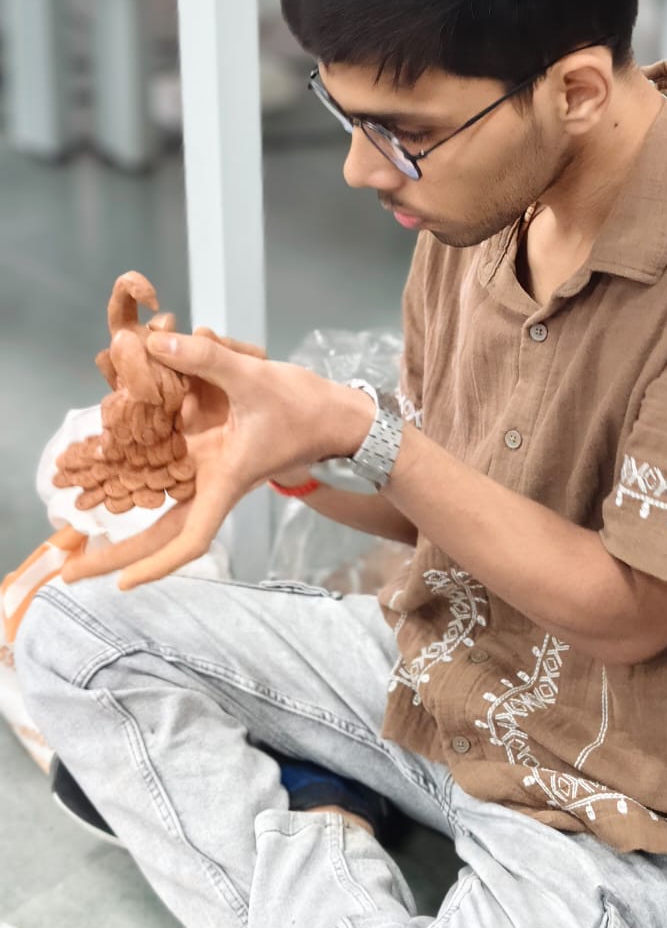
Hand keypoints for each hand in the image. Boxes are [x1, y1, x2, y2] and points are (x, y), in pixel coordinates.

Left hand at [62, 332, 372, 590]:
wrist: (337, 415)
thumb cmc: (305, 407)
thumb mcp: (255, 378)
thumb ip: (205, 358)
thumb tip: (153, 343)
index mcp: (224, 481)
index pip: (190, 539)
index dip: (156, 565)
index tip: (122, 585)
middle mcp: (210, 481)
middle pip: (160, 533)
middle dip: (116, 555)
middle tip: (68, 572)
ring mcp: (208, 467)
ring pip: (156, 503)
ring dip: (117, 514)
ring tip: (70, 534)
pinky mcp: (209, 448)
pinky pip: (164, 463)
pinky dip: (133, 464)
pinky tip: (103, 461)